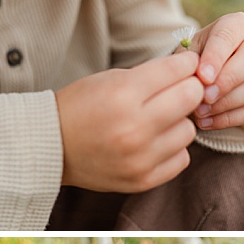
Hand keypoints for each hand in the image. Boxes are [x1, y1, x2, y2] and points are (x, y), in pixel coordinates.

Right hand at [56, 53, 203, 191]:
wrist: (52, 147)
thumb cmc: (82, 106)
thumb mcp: (110, 79)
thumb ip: (151, 76)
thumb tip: (191, 72)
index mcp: (123, 94)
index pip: (176, 71)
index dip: (186, 64)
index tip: (187, 64)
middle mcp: (135, 128)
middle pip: (190, 99)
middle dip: (189, 90)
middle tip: (180, 90)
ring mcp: (140, 158)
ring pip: (188, 131)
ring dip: (178, 123)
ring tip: (160, 121)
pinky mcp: (143, 180)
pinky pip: (181, 159)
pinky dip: (173, 149)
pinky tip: (156, 143)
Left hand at [188, 12, 243, 129]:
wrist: (219, 68)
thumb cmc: (202, 55)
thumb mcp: (192, 50)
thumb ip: (191, 61)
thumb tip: (198, 81)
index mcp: (240, 24)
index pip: (229, 36)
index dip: (216, 57)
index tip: (202, 77)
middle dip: (227, 81)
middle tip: (205, 97)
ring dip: (227, 103)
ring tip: (201, 112)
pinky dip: (230, 119)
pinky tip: (208, 122)